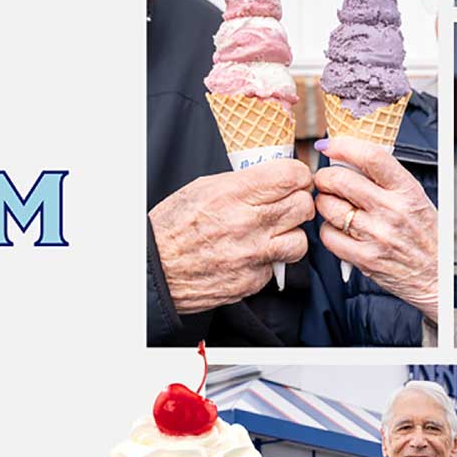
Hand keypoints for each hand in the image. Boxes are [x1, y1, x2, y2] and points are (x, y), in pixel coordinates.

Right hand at [149, 159, 314, 314]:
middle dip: (298, 203)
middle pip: (303, 206)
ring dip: (291, 235)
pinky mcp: (252, 281)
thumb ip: (243, 183)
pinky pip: (278, 266)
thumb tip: (275, 179)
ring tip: (275, 232)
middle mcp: (246, 223)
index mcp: (233, 193)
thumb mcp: (203, 188)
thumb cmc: (173, 226)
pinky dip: (270, 260)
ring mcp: (252, 255)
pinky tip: (252, 254)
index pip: (291, 176)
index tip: (294, 181)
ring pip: (300, 240)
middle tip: (287, 205)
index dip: (299, 176)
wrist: (154, 268)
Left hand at [314, 137, 438, 321]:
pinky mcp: (364, 258)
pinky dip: (327, 230)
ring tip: (333, 205)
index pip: (372, 157)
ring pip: (329, 207)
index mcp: (407, 191)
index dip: (344, 146)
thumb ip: (387, 181)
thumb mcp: (416, 200)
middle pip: (340, 180)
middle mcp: (392, 211)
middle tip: (326, 180)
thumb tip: (351, 160)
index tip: (330, 146)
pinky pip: (328, 236)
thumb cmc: (426, 237)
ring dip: (324, 203)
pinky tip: (338, 229)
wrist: (436, 276)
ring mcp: (377, 235)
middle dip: (325, 177)